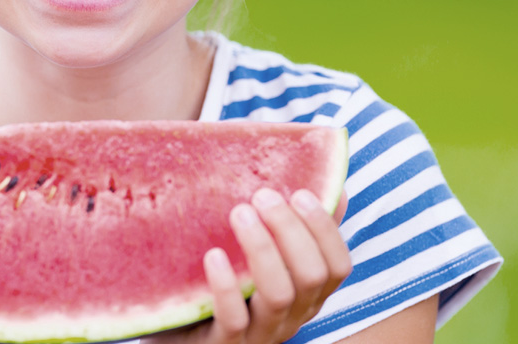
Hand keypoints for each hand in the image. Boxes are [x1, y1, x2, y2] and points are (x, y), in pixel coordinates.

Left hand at [155, 188, 352, 343]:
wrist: (180, 333)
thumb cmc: (223, 287)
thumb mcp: (260, 258)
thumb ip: (292, 230)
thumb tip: (334, 188)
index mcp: (306, 295)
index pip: (337, 266)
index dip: (325, 230)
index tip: (300, 193)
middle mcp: (291, 317)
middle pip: (312, 276)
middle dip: (291, 230)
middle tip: (262, 195)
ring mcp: (260, 333)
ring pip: (278, 295)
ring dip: (263, 249)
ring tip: (239, 212)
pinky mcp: (224, 343)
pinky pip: (233, 318)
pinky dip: (226, 286)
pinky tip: (213, 255)